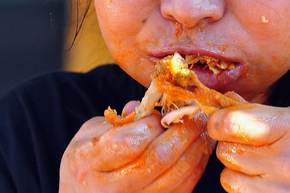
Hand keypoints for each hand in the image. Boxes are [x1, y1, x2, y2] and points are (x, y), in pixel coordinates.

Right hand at [60, 103, 213, 191]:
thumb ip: (119, 119)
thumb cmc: (88, 158)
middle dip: (183, 131)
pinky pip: (183, 188)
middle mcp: (109, 189)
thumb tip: (147, 106)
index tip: (161, 113)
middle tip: (196, 113)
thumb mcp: (91, 132)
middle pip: (157, 159)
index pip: (128, 142)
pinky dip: (196, 165)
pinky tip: (200, 147)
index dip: (151, 124)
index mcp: (88, 163)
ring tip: (202, 128)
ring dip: (195, 147)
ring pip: (175, 175)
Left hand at [207, 104, 289, 191]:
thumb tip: (227, 101)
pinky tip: (271, 185)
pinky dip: (249, 190)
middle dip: (233, 146)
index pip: (232, 123)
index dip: (219, 121)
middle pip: (226, 151)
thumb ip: (266, 112)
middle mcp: (286, 162)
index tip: (221, 123)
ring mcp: (279, 192)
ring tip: (265, 169)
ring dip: (239, 173)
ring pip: (229, 179)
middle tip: (253, 147)